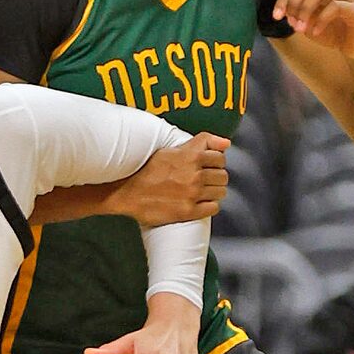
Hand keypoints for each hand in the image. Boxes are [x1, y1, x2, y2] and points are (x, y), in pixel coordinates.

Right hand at [107, 134, 228, 225]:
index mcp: (193, 156)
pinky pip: (213, 208)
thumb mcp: (172, 148)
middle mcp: (195, 175)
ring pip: (220, 192)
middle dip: (215, 178)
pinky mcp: (188, 211)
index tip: (207, 167)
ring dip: (213, 192)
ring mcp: (193, 194)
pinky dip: (209, 206)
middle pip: (223, 177)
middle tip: (203, 180)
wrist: (127, 191)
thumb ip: (202, 142)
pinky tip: (199, 203)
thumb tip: (227, 143)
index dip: (215, 163)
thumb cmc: (147, 169)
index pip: (221, 159)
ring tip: (201, 192)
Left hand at [273, 0, 353, 59]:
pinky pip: (334, 7)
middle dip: (294, 1)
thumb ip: (295, 16)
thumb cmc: (329, 32)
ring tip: (300, 29)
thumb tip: (286, 13)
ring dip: (305, 11)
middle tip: (290, 21)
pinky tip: (315, 32)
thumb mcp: (307, 23)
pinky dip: (320, 20)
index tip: (276, 17)